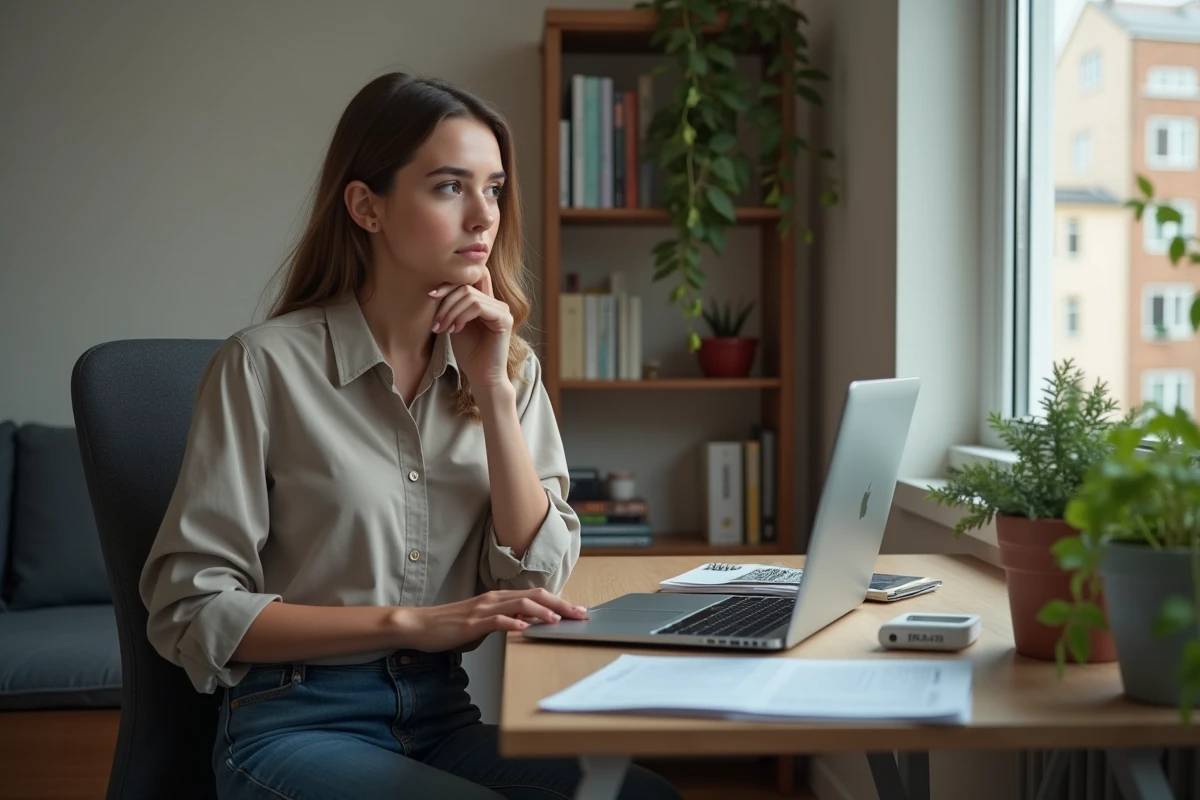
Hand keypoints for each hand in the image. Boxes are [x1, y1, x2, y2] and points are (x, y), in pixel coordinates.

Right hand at [393, 589, 588, 651]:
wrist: (420, 625)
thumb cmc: (450, 626)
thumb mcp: (482, 623)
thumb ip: (503, 621)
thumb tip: (524, 627)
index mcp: (498, 597)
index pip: (536, 595)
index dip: (560, 602)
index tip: (577, 611)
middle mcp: (494, 598)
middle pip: (536, 595)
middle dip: (561, 605)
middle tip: (581, 614)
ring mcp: (483, 609)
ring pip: (521, 604)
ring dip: (544, 612)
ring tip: (560, 620)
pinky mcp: (472, 623)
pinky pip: (497, 620)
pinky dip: (514, 623)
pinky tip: (526, 628)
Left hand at [429, 268, 511, 389]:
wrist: (482, 376)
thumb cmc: (468, 353)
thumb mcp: (455, 323)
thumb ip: (452, 305)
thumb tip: (436, 288)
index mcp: (486, 301)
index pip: (468, 278)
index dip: (448, 283)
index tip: (430, 296)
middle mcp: (496, 302)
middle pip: (466, 286)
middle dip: (446, 302)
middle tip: (436, 323)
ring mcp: (502, 310)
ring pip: (469, 296)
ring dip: (450, 312)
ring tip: (443, 329)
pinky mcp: (504, 319)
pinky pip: (478, 307)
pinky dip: (461, 316)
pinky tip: (455, 330)